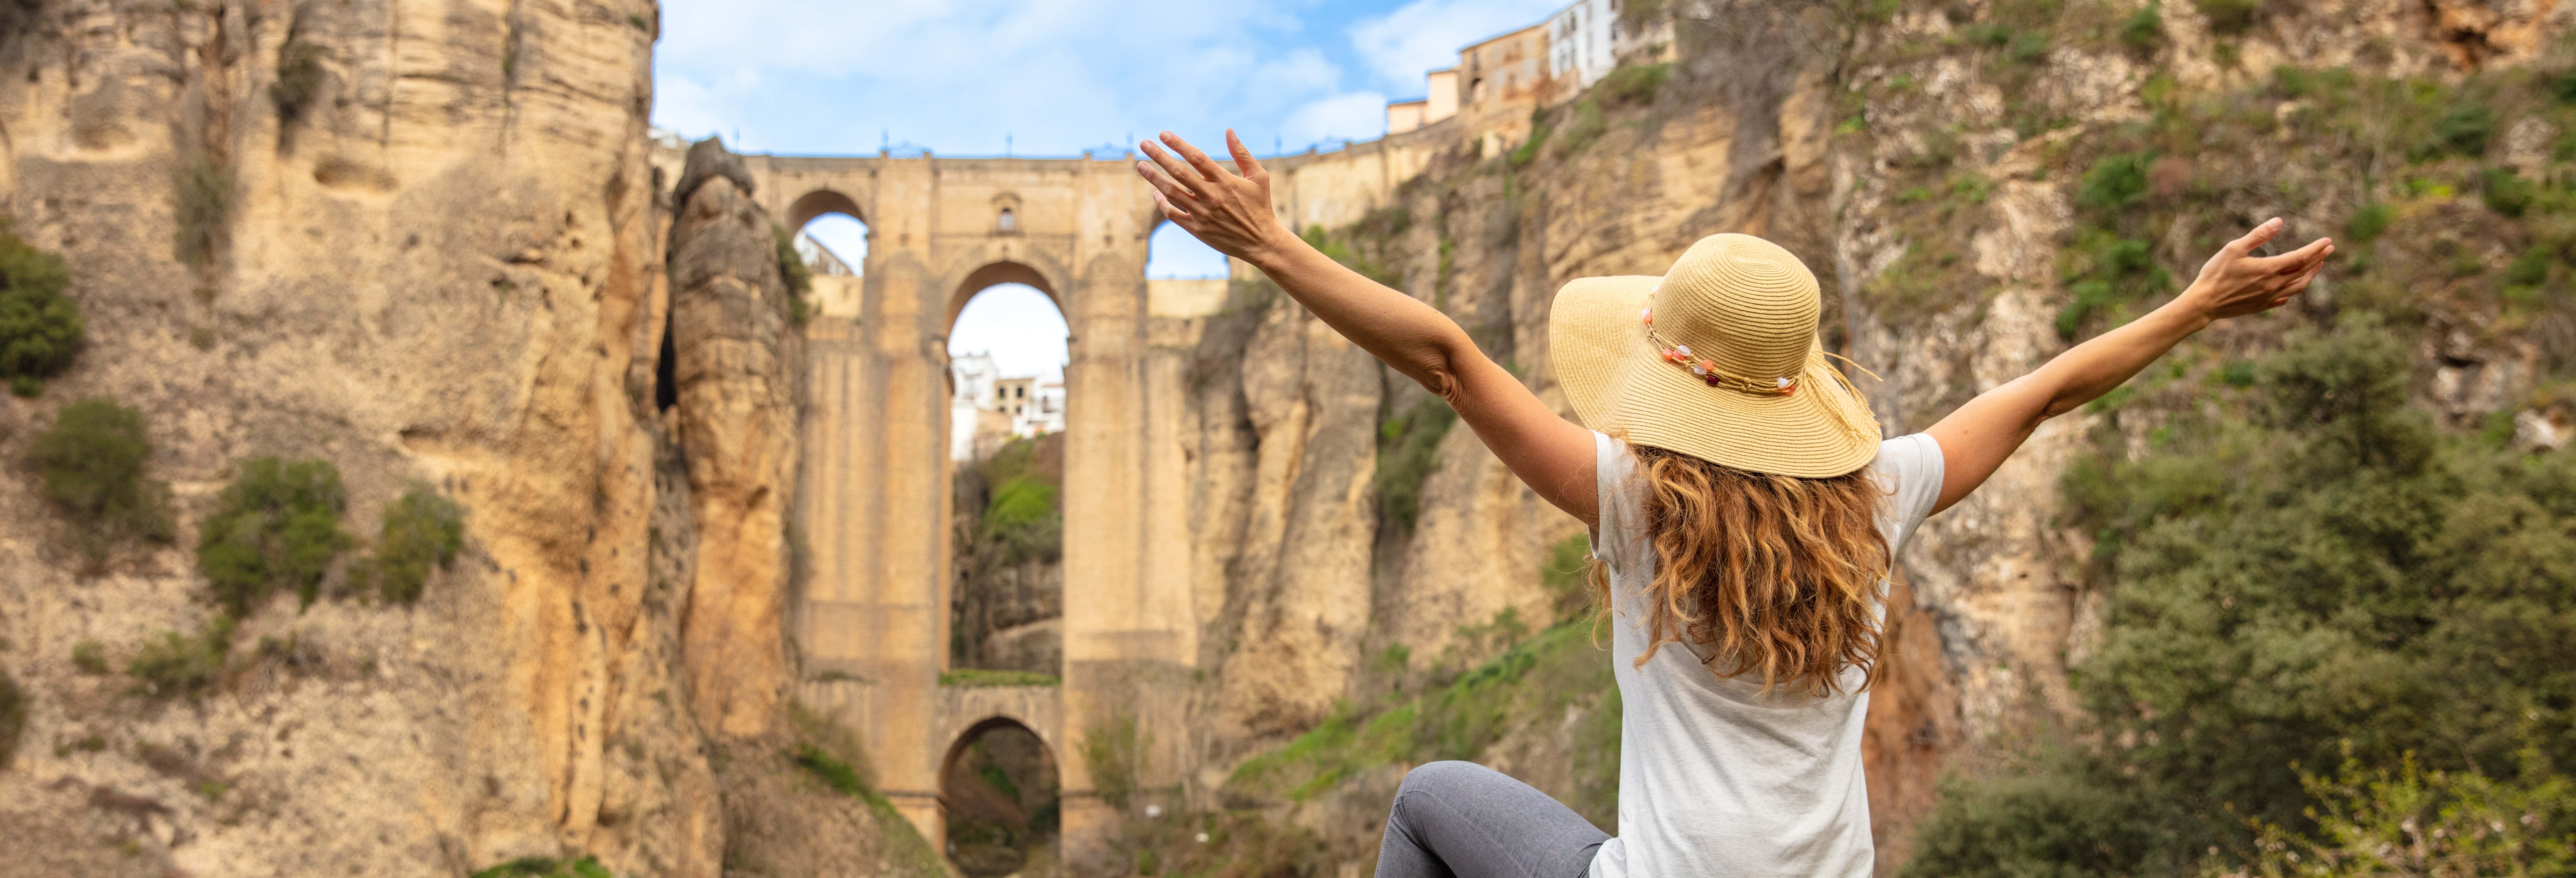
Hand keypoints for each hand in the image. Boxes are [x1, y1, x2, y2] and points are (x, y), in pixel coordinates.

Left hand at [1135, 130, 1288, 260]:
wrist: (1261, 242)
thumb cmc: (1260, 206)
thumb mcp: (1258, 177)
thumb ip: (1242, 153)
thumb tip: (1229, 130)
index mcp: (1224, 180)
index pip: (1196, 157)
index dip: (1178, 144)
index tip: (1163, 135)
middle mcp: (1211, 196)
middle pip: (1179, 172)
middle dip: (1158, 156)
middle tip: (1144, 144)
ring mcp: (1202, 213)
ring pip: (1172, 192)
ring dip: (1154, 177)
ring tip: (1141, 165)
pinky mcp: (1197, 229)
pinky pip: (1173, 214)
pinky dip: (1162, 203)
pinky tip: (1155, 193)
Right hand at [2181, 218, 2335, 320]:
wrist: (2203, 303)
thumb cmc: (2215, 273)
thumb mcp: (2234, 248)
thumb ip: (2258, 235)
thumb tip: (2279, 221)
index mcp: (2268, 269)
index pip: (2300, 257)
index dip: (2316, 248)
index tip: (2327, 241)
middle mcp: (2273, 285)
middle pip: (2303, 271)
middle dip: (2318, 258)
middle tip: (2328, 249)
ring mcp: (2268, 298)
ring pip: (2298, 286)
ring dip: (2310, 275)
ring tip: (2316, 266)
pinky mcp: (2261, 306)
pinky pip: (2283, 298)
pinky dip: (2292, 289)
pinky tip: (2292, 285)